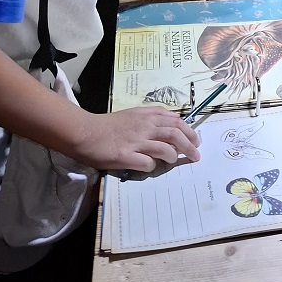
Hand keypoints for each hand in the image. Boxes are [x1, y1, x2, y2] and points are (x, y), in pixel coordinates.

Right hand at [70, 106, 200, 172]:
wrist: (85, 132)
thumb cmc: (108, 125)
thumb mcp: (133, 114)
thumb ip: (153, 116)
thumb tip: (174, 121)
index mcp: (147, 116)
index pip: (176, 121)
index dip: (189, 131)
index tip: (195, 140)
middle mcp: (145, 127)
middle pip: (175, 134)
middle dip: (190, 145)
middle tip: (196, 155)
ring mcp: (136, 142)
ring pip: (165, 148)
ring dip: (173, 156)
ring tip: (173, 161)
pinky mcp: (126, 156)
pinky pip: (147, 163)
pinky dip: (152, 166)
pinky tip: (149, 167)